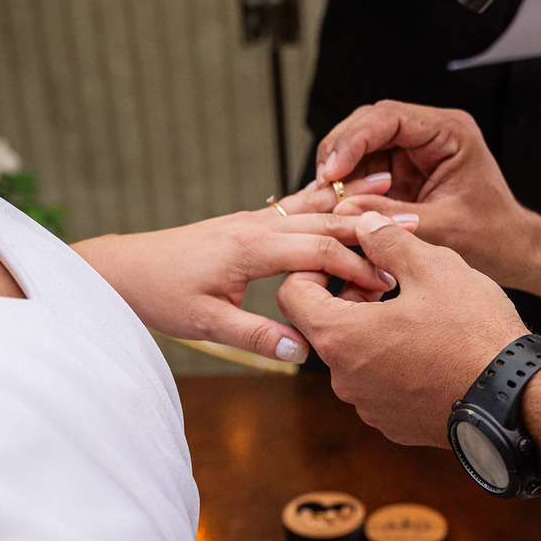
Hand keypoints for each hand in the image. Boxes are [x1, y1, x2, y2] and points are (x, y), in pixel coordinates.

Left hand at [72, 176, 409, 362]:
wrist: (124, 270)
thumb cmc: (160, 294)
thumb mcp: (206, 324)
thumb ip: (256, 336)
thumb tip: (302, 349)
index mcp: (250, 248)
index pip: (318, 250)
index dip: (355, 265)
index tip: (387, 282)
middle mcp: (256, 226)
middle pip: (324, 220)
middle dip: (370, 225)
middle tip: (416, 226)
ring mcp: (252, 221)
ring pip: (313, 207)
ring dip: (354, 205)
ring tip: (397, 192)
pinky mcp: (247, 224)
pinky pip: (295, 207)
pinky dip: (325, 198)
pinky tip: (345, 191)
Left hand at [278, 211, 527, 446]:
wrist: (515, 398)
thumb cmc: (473, 333)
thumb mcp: (432, 267)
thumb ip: (388, 242)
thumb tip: (367, 224)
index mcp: (341, 337)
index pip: (292, 294)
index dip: (315, 267)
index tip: (350, 259)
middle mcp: (344, 379)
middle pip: (324, 325)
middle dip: (350, 297)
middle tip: (390, 280)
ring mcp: (368, 407)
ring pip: (354, 356)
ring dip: (373, 330)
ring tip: (416, 312)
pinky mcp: (394, 424)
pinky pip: (380, 385)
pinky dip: (394, 362)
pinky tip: (430, 347)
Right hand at [315, 101, 540, 287]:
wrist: (510, 249)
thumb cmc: (490, 236)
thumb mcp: (440, 228)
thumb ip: (392, 217)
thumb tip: (342, 209)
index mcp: (449, 132)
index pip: (389, 118)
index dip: (353, 141)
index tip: (330, 171)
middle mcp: (430, 132)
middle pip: (368, 124)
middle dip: (340, 153)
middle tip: (320, 186)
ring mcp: (415, 150)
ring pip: (361, 145)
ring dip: (340, 170)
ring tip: (324, 200)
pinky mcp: (404, 169)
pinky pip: (366, 168)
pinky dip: (348, 185)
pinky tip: (337, 205)